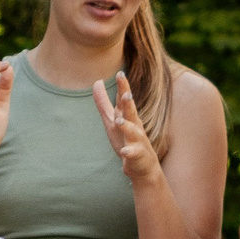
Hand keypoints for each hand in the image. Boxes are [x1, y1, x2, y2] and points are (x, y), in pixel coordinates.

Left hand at [90, 72, 161, 186]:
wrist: (143, 166)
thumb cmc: (126, 139)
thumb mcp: (112, 120)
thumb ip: (104, 102)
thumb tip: (96, 82)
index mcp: (127, 116)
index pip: (124, 100)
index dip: (123, 87)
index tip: (121, 73)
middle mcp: (134, 125)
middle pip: (131, 112)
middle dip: (128, 103)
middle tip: (126, 93)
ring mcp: (136, 140)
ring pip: (132, 132)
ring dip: (126, 126)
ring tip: (119, 121)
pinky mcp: (136, 155)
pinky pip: (132, 153)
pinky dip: (128, 152)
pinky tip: (124, 152)